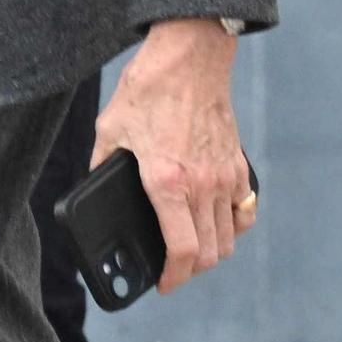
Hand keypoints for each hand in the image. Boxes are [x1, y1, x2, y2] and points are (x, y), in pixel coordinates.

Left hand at [94, 19, 251, 291]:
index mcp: (166, 181)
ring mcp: (225, 174)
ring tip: (192, 249)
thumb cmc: (148, 90)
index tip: (163, 284)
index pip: (182, 250)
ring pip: (229, 237)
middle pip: (210, 253)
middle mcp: (202, 184)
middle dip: (190, 270)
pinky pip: (245, 209)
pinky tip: (216, 222)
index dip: (174, 277)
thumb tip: (96, 191)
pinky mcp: (237, 162)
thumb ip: (102, 168)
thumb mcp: (110, 131)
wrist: (190, 57)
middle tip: (172, 268)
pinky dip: (233, 225)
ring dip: (212, 251)